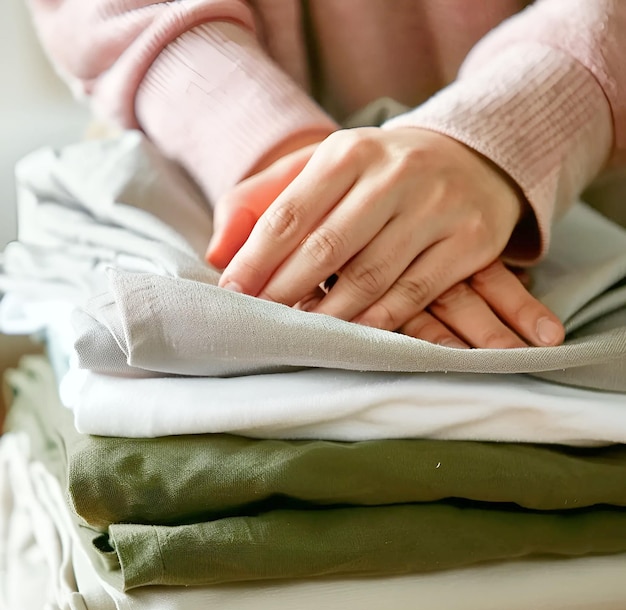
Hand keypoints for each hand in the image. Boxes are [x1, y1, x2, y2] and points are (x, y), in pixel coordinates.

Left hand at [211, 126, 563, 347]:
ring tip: (300, 334)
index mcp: (349, 152)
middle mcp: (395, 174)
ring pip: (370, 276)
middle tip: (260, 322)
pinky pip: (414, 293)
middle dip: (284, 292)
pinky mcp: (470, 241)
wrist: (471, 157)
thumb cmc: (377, 172)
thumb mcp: (320, 166)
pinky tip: (351, 335)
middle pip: (327, 248)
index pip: (290, 213)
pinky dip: (376, 321)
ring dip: (328, 314)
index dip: (255, 260)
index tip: (231, 294)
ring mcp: (438, 208)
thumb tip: (217, 253)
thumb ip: (262, 199)